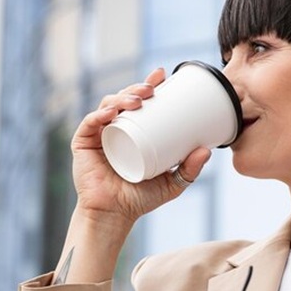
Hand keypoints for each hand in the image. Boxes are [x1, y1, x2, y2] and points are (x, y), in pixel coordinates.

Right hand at [71, 67, 211, 229]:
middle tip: (152, 88)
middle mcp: (113, 129)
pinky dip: (99, 114)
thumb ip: (189, 169)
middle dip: (136, 87)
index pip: (139, 102)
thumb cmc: (139, 199)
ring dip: (122, 97)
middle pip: (123, 99)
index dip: (148, 84)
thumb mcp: (172, 183)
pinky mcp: (83, 144)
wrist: (114, 216)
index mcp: (131, 131)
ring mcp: (97, 135)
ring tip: (138, 99)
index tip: (163, 74)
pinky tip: (112, 111)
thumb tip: (207, 150)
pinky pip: (90, 123)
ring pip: (107, 105)